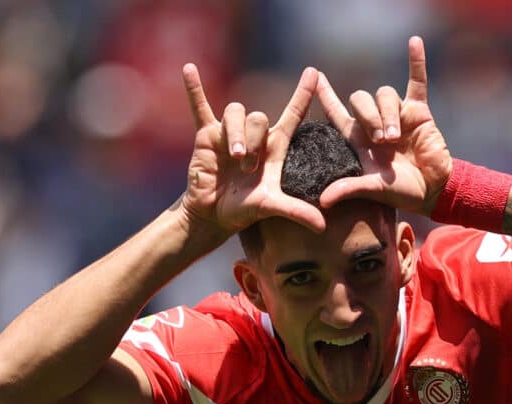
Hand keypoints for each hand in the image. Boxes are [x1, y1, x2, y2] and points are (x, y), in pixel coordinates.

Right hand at [179, 65, 325, 235]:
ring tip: (234, 156)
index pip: (293, 115)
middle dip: (254, 140)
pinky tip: (189, 69)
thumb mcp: (271, 207)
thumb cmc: (244, 210)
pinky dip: (195, 91)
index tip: (314, 73)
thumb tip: (322, 227)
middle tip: (247, 167)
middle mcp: (254, 136)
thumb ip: (296, 211)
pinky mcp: (206, 136)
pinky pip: (200, 108)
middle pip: (258, 117)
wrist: (213, 214)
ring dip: (235, 133)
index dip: (303, 94)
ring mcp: (229, 133)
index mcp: (274, 147)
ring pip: (235, 113)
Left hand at [316, 36, 451, 215]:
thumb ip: (348, 189)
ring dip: (388, 115)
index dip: (325, 96)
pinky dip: (416, 62)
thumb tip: (322, 201)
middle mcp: (374, 123)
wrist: (432, 189)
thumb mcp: (372, 190)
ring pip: (385, 95)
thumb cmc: (400, 192)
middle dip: (369, 117)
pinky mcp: (418, 112)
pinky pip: (416, 82)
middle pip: (361, 99)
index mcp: (357, 139)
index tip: (313, 79)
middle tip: (381, 141)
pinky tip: (414, 41)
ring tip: (395, 139)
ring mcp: (397, 114)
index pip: (335, 112)